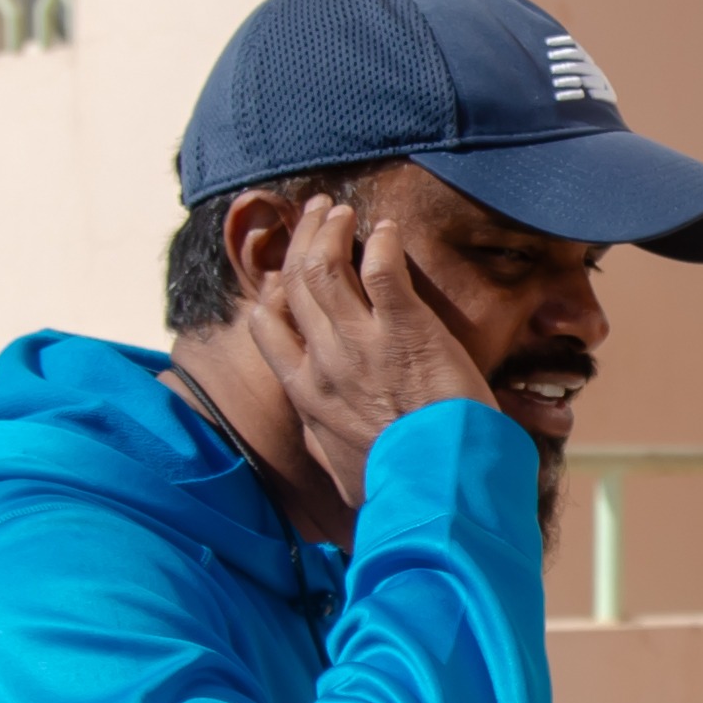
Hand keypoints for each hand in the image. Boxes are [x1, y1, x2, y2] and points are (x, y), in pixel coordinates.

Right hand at [243, 197, 498, 507]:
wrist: (434, 491)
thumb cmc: (393, 486)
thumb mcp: (339, 470)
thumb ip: (322, 443)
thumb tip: (315, 435)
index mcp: (305, 392)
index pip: (268, 324)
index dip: (275, 289)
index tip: (289, 273)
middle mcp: (324, 361)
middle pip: (296, 281)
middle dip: (304, 239)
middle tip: (320, 214)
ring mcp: (361, 344)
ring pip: (326, 266)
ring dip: (333, 229)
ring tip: (344, 211)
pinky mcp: (406, 331)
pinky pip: (382, 270)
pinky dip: (381, 243)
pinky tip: (387, 231)